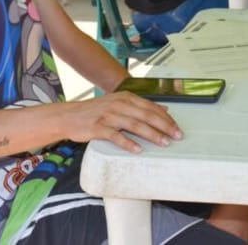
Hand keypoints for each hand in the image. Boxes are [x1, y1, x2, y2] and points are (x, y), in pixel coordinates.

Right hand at [64, 91, 183, 152]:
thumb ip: (141, 106)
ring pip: (135, 125)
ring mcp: (109, 115)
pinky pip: (116, 136)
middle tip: (177, 136)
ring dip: (151, 134)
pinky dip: (128, 143)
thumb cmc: (97, 112)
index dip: (166, 118)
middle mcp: (119, 104)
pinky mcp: (98, 127)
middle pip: (147, 115)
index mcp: (126, 97)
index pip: (152, 108)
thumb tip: (164, 109)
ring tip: (163, 143)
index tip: (178, 128)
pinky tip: (138, 150)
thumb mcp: (120, 103)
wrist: (69, 116)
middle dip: (164, 126)